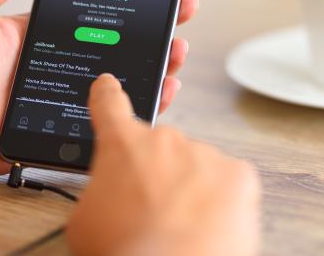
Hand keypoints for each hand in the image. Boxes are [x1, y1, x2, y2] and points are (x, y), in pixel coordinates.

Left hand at [0, 0, 197, 176]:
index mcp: (49, 31)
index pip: (101, 9)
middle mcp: (67, 58)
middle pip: (125, 39)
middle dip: (160, 22)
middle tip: (183, 8)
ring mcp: (73, 90)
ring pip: (129, 73)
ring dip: (161, 58)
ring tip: (178, 47)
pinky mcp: (74, 121)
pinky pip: (118, 110)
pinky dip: (147, 99)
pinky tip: (164, 86)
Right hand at [66, 74, 260, 255]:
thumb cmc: (125, 251)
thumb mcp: (85, 217)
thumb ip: (100, 187)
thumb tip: (112, 191)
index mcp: (121, 144)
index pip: (109, 103)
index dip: (108, 93)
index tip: (109, 85)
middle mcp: (164, 140)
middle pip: (159, 146)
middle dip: (156, 170)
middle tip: (151, 207)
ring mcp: (204, 154)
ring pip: (195, 164)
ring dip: (188, 187)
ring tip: (179, 225)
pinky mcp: (238, 174)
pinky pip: (226, 179)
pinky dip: (219, 199)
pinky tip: (205, 222)